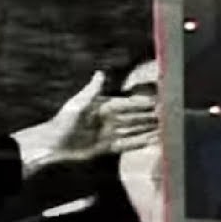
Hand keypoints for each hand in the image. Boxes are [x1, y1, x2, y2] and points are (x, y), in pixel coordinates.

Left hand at [13, 71, 159, 176]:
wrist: (51, 144)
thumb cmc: (62, 122)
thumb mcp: (77, 104)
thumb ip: (92, 90)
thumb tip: (100, 73)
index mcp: (102, 107)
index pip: (127, 104)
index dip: (142, 104)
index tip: (158, 101)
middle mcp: (107, 120)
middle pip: (134, 118)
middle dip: (150, 116)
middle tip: (169, 115)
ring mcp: (107, 134)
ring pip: (133, 131)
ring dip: (148, 129)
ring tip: (166, 128)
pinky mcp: (105, 148)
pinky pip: (126, 144)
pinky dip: (139, 142)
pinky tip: (152, 141)